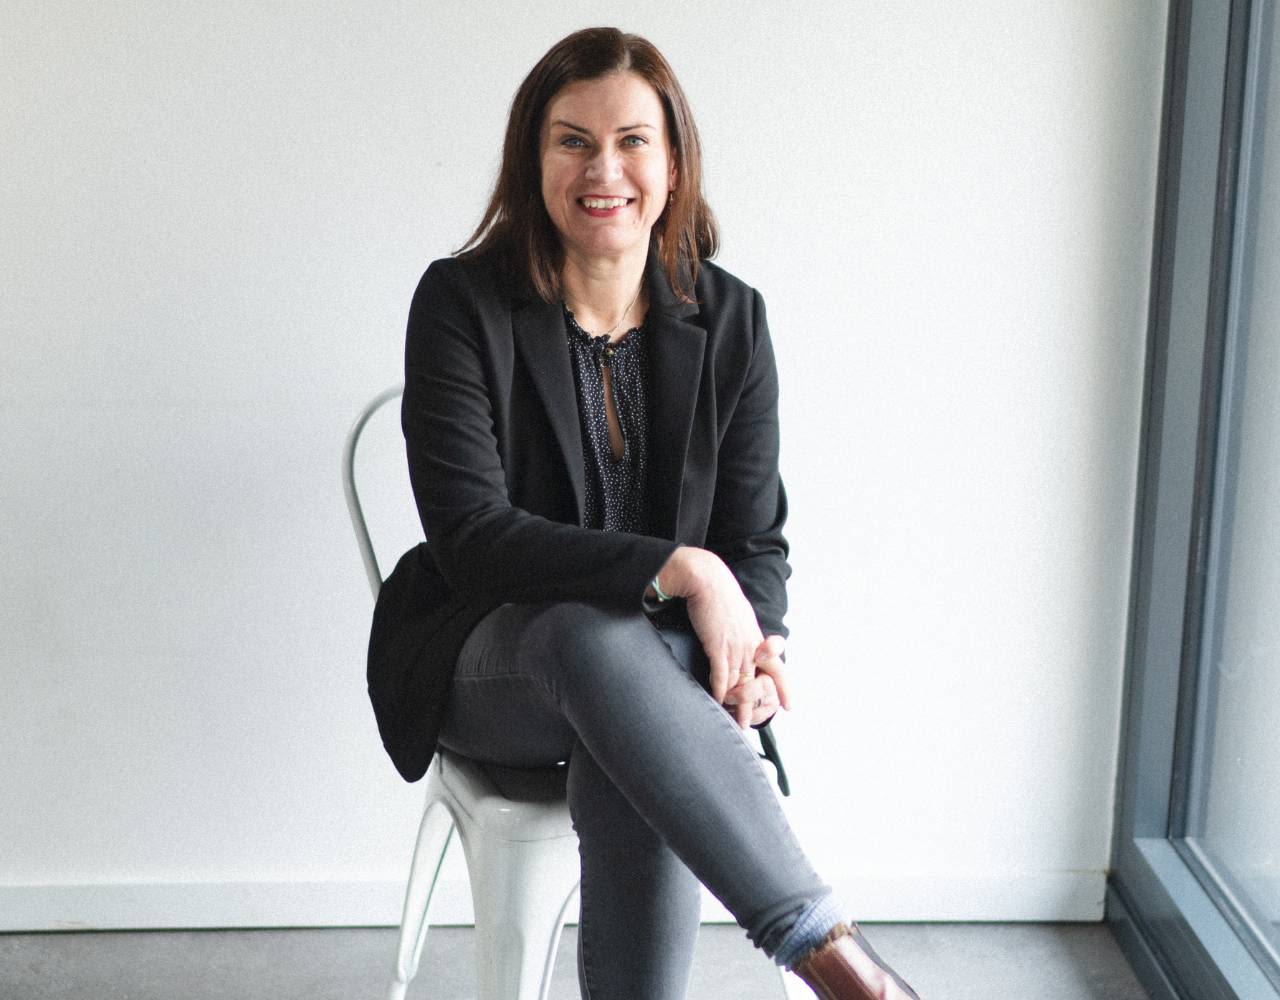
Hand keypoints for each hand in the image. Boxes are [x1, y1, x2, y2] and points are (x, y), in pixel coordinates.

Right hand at [655, 548, 790, 725]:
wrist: (707, 579)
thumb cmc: (719, 594)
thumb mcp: (738, 615)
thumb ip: (740, 632)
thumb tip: (736, 640)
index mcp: (756, 638)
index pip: (775, 667)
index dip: (783, 687)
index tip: (788, 706)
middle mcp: (750, 645)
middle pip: (754, 683)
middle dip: (751, 706)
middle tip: (748, 726)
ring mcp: (736, 647)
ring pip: (738, 684)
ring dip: (735, 705)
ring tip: (732, 721)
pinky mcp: (718, 646)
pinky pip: (721, 675)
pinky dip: (719, 690)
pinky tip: (717, 701)